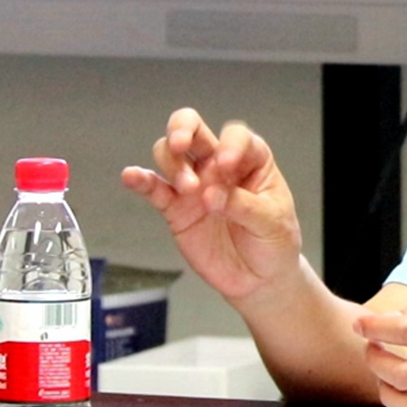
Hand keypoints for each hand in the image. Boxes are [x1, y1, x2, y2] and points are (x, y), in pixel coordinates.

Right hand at [121, 108, 301, 304]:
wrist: (260, 277)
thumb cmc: (275, 242)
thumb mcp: (272, 222)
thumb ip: (243, 206)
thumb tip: (211, 196)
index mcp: (251, 160)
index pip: (236, 136)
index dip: (229, 144)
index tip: (227, 166)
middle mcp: (219, 165)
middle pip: (194, 130)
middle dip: (182, 128)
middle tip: (179, 143)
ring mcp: (196, 185)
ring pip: (170, 155)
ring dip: (172, 164)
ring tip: (188, 188)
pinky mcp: (177, 209)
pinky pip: (155, 190)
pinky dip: (141, 181)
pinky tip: (132, 176)